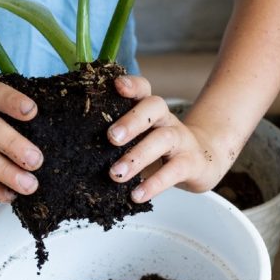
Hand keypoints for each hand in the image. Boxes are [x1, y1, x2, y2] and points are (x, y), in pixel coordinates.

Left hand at [107, 75, 235, 202]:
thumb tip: (77, 150)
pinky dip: (154, 184)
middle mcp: (166, 119)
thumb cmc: (160, 150)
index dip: (132, 85)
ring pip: (162, 139)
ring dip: (137, 156)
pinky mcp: (191, 162)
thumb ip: (118, 137)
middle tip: (110, 138)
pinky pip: (173, 171)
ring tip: (116, 174)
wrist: (202, 162)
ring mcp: (181, 139)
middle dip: (132, 120)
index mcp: (150, 110)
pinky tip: (137, 195)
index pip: (143, 89)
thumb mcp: (140, 137)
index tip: (116, 85)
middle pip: (154, 107)